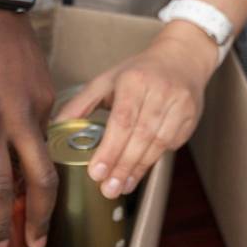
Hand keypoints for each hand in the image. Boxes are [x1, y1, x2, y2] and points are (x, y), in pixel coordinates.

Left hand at [0, 0, 56, 246]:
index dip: (0, 220)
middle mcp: (18, 115)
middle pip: (42, 179)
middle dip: (42, 217)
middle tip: (36, 241)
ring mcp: (40, 102)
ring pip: (44, 152)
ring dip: (35, 178)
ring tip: (22, 195)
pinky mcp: (51, 90)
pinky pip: (44, 127)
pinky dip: (31, 141)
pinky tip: (15, 137)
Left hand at [54, 20, 216, 199]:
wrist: (182, 58)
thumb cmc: (139, 72)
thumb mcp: (107, 80)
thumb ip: (81, 104)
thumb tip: (55, 127)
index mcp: (134, 80)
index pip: (122, 120)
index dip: (110, 149)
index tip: (96, 172)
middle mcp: (159, 91)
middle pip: (140, 136)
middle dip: (123, 166)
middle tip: (107, 188)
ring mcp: (179, 105)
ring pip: (158, 144)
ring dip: (138, 169)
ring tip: (121, 187)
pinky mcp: (191, 117)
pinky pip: (172, 144)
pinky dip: (155, 159)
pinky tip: (139, 172)